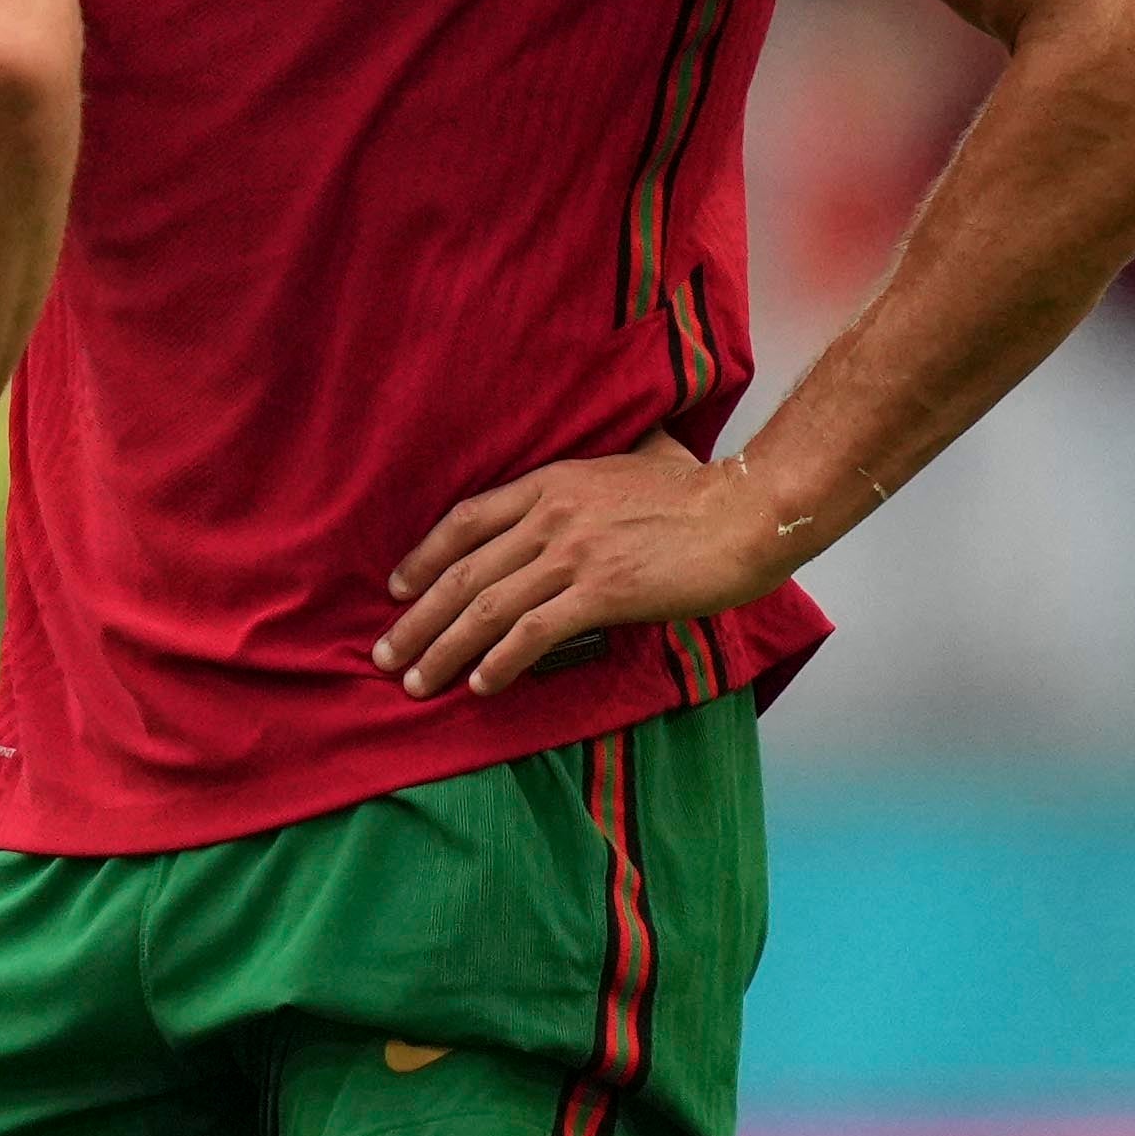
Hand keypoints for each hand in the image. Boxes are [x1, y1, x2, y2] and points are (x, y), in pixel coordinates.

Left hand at [379, 442, 800, 696]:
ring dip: (444, 651)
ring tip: (417, 683)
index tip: (397, 589)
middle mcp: (550, 517)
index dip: (424, 557)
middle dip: (417, 619)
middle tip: (387, 654)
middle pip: (463, 573)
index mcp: (551, 482)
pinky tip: (481, 684)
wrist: (747, 513)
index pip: (466, 521)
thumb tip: (623, 450)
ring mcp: (573, 555)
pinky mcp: (601, 593)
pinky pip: (533, 633)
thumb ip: (610, 459)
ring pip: (486, 608)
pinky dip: (500, 662)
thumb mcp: (639, 456)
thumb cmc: (701, 489)